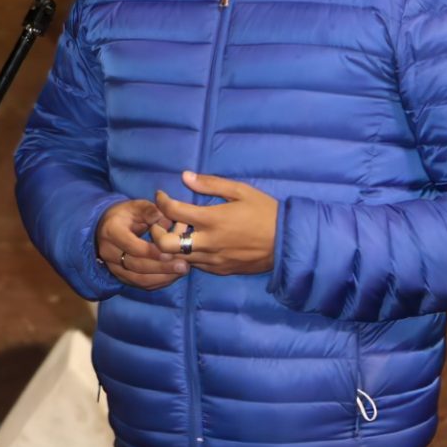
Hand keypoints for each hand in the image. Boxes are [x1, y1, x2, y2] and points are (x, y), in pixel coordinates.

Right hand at [95, 199, 188, 289]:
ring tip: (181, 272)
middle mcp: (109, 251)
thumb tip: (163, 218)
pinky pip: (139, 284)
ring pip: (138, 278)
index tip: (170, 253)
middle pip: (136, 265)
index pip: (131, 246)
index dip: (151, 251)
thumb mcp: (136, 206)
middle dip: (161, 267)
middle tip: (183, 266)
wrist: (106, 227)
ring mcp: (113, 266)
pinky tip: (173, 276)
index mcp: (111, 231)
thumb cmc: (125, 215)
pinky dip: (157, 282)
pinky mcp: (120, 276)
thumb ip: (149, 210)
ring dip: (162, 277)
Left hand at [150, 171, 278, 274]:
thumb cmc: (266, 212)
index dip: (161, 201)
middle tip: (165, 222)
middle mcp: (208, 243)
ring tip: (182, 232)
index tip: (161, 196)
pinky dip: (190, 255)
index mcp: (212, 220)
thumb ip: (211, 184)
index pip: (172, 211)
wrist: (288, 243)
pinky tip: (197, 243)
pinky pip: (196, 265)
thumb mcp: (241, 191)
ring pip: (178, 258)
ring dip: (174, 245)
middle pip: (165, 244)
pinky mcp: (221, 270)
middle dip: (158, 232)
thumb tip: (185, 176)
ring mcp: (213, 260)